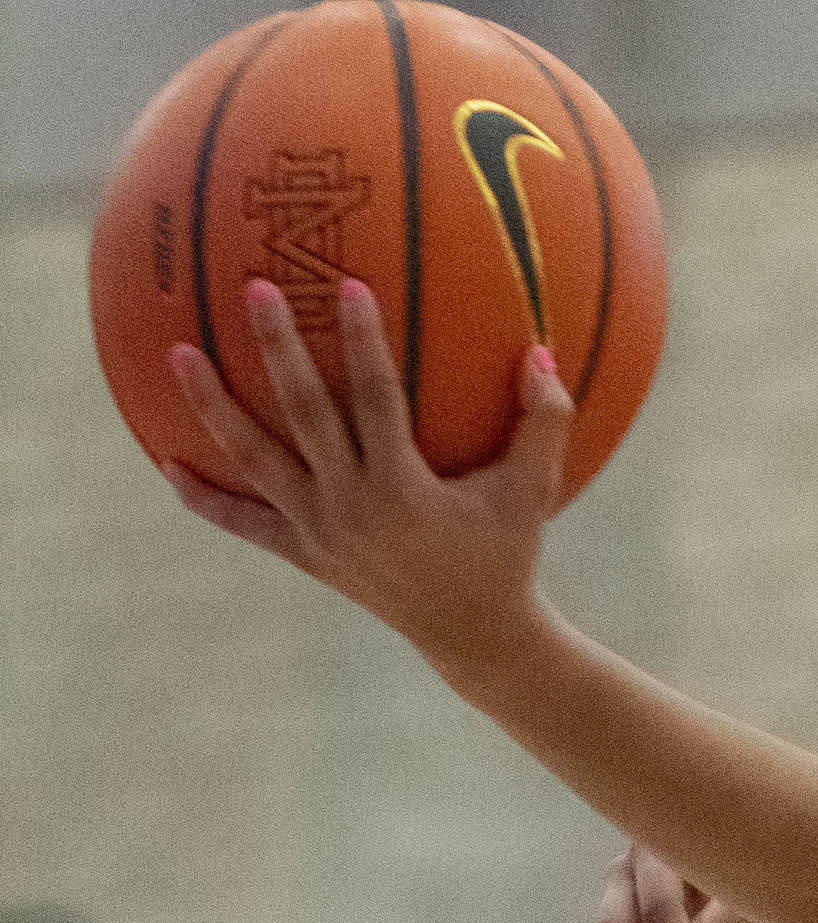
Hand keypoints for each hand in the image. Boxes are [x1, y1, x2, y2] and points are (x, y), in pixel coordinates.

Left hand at [163, 277, 564, 682]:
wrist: (473, 635)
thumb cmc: (508, 554)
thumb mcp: (535, 491)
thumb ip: (545, 422)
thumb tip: (542, 352)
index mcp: (403, 487)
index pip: (377, 398)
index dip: (363, 342)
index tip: (347, 287)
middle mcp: (350, 506)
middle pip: (304, 414)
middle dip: (278, 348)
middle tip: (254, 289)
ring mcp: (319, 531)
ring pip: (255, 460)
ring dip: (213, 408)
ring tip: (177, 354)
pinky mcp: (304, 554)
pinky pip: (243, 523)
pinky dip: (204, 498)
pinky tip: (167, 465)